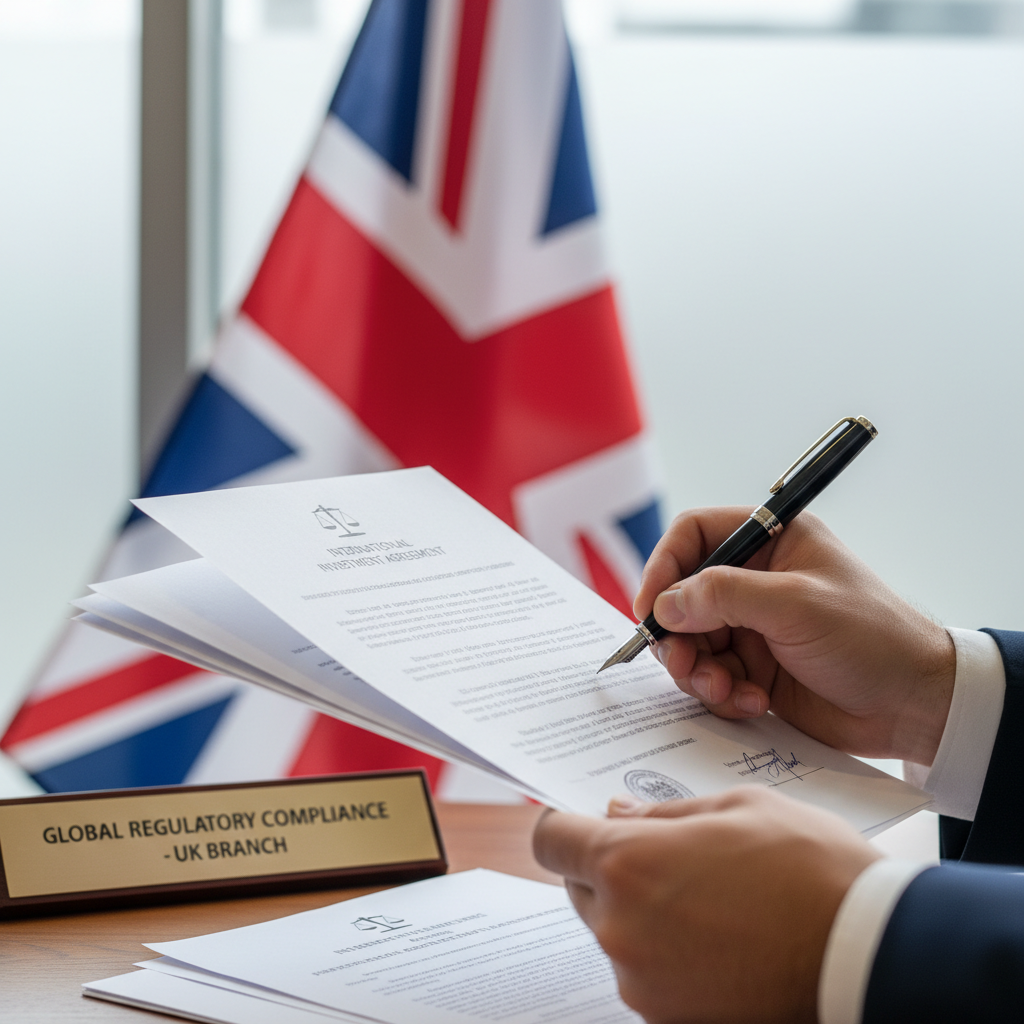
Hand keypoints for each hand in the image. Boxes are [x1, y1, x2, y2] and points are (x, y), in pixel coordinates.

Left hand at [533, 787, 880, 1023]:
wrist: (870, 954)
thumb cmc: (808, 866)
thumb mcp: (736, 807)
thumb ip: (663, 812)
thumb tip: (616, 814)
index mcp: (628, 862)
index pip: (551, 840)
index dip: (562, 825)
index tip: (582, 822)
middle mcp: (620, 927)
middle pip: (581, 887)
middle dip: (610, 866)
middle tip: (670, 855)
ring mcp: (643, 982)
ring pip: (615, 930)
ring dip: (642, 911)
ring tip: (709, 898)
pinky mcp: (671, 1018)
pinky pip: (646, 972)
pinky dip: (667, 952)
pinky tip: (720, 937)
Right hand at [634, 508, 954, 764]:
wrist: (916, 706)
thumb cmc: (872, 637)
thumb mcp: (795, 606)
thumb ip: (723, 596)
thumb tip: (665, 604)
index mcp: (771, 541)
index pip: (694, 535)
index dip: (664, 567)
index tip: (650, 609)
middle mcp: (756, 580)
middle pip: (682, 595)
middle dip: (677, 633)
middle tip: (683, 663)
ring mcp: (753, 626)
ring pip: (691, 641)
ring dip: (697, 669)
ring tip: (724, 689)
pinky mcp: (755, 669)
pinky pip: (711, 676)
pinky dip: (720, 693)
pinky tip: (750, 703)